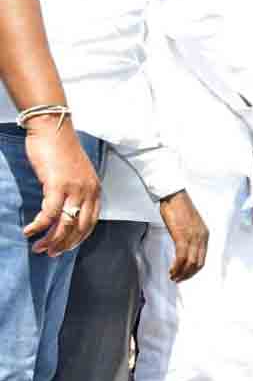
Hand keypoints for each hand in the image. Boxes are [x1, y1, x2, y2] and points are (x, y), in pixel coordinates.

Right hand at [23, 117, 99, 255]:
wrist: (53, 128)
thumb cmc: (60, 149)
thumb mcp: (76, 173)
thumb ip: (75, 191)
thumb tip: (65, 208)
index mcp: (95, 189)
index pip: (91, 222)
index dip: (78, 238)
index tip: (67, 247)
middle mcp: (89, 191)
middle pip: (80, 227)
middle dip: (65, 244)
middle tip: (50, 253)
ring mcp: (74, 188)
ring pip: (65, 224)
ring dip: (51, 239)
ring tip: (39, 247)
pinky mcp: (57, 185)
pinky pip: (49, 213)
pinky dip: (39, 225)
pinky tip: (29, 231)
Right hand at [159, 191, 207, 281]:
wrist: (174, 196)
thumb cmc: (178, 208)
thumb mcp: (188, 224)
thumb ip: (189, 236)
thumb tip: (183, 247)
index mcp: (204, 234)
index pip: (203, 258)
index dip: (194, 269)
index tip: (186, 274)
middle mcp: (201, 237)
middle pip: (198, 263)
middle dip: (188, 274)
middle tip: (178, 279)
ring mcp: (193, 237)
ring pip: (190, 263)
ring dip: (181, 273)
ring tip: (173, 277)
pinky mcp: (182, 236)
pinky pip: (181, 257)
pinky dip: (177, 266)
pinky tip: (171, 270)